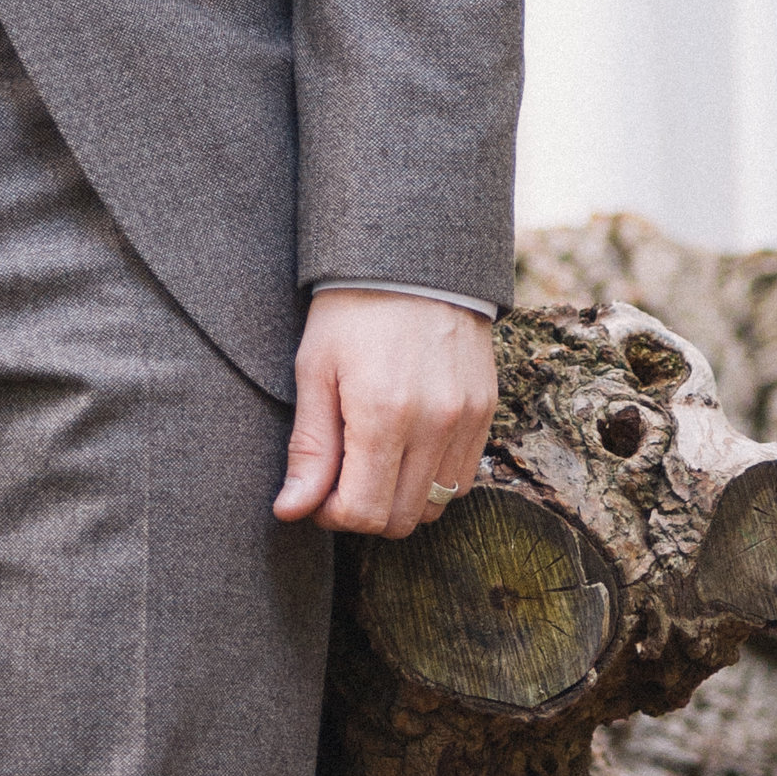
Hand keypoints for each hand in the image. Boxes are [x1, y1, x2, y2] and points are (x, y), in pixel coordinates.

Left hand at [273, 292, 497, 538]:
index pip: (361, 513)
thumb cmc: (352, 309)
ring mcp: (466, 418)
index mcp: (383, 413)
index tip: (317, 491)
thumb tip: (291, 511)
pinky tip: (406, 447)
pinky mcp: (485, 410)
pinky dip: (432, 479)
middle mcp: (433, 423)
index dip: (330, 514)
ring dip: (399, 499)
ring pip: (435, 505)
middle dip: (362, 511)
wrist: (413, 256)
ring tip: (373, 461)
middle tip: (341, 477)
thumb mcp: (316, 370)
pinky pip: (463, 478)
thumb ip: (309, 448)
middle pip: (399, 519)